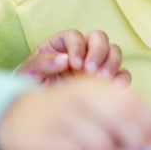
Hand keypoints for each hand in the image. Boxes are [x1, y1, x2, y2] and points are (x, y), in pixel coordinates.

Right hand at [0, 77, 150, 149]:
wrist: (15, 117)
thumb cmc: (63, 112)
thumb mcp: (91, 102)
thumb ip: (119, 110)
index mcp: (94, 85)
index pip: (132, 101)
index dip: (149, 122)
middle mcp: (79, 97)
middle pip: (122, 118)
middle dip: (138, 139)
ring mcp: (62, 116)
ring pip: (104, 140)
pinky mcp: (47, 137)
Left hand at [16, 29, 130, 84]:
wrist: (39, 113)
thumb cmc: (31, 89)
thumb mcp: (28, 74)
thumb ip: (41, 63)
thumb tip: (64, 59)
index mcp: (62, 45)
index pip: (75, 35)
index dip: (77, 47)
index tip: (74, 64)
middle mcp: (82, 51)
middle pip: (99, 38)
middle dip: (98, 52)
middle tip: (90, 70)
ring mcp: (97, 64)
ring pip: (114, 52)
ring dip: (111, 62)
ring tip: (101, 78)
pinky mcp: (107, 80)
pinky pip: (122, 74)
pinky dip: (121, 78)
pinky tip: (112, 88)